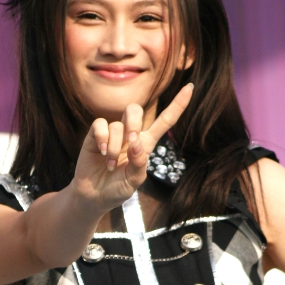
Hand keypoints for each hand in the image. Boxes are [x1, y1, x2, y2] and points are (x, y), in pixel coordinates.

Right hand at [72, 84, 193, 212]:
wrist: (94, 197)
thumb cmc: (117, 189)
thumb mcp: (133, 182)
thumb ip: (139, 164)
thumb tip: (135, 144)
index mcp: (145, 144)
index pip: (164, 121)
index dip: (177, 105)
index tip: (190, 87)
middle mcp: (129, 135)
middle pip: (134, 109)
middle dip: (133, 123)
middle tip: (130, 142)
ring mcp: (112, 134)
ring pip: (117, 124)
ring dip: (115, 146)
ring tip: (110, 165)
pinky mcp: (95, 136)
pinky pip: (100, 124)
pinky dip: (102, 138)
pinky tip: (102, 152)